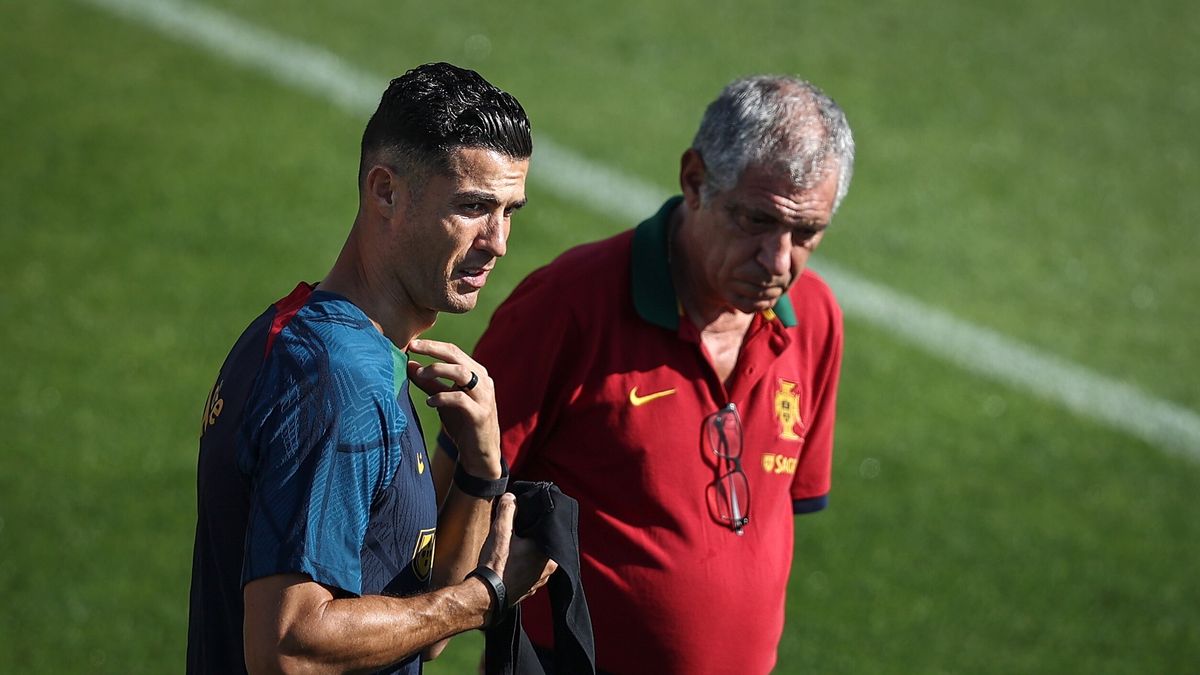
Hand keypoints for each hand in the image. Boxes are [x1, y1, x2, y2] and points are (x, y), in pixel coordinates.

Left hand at [407, 338, 500, 478]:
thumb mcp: (443, 399)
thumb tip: (409, 364)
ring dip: (438, 369)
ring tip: (420, 374)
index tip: (412, 343)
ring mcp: (484, 397)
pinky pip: (461, 399)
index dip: (433, 345)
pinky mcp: (480, 414)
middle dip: (433, 350)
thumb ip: (429, 382)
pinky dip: (443, 397)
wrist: (479, 453)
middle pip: (457, 356)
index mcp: (475, 373)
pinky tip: (429, 402)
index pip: (453, 351)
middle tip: (413, 347)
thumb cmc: (462, 423)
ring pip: (462, 373)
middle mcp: (482, 381)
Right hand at [478, 494, 555, 615]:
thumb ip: (508, 508)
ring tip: (510, 541)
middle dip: (529, 533)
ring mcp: (539, 581)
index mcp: (549, 554)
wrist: (484, 596)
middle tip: (515, 526)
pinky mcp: (528, 588)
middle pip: (541, 542)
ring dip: (525, 548)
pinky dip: (520, 562)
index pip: (547, 528)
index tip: (524, 513)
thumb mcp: (501, 530)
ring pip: (534, 557)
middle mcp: (549, 569)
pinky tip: (508, 558)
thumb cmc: (496, 566)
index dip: (535, 519)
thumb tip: (511, 496)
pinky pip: (528, 569)